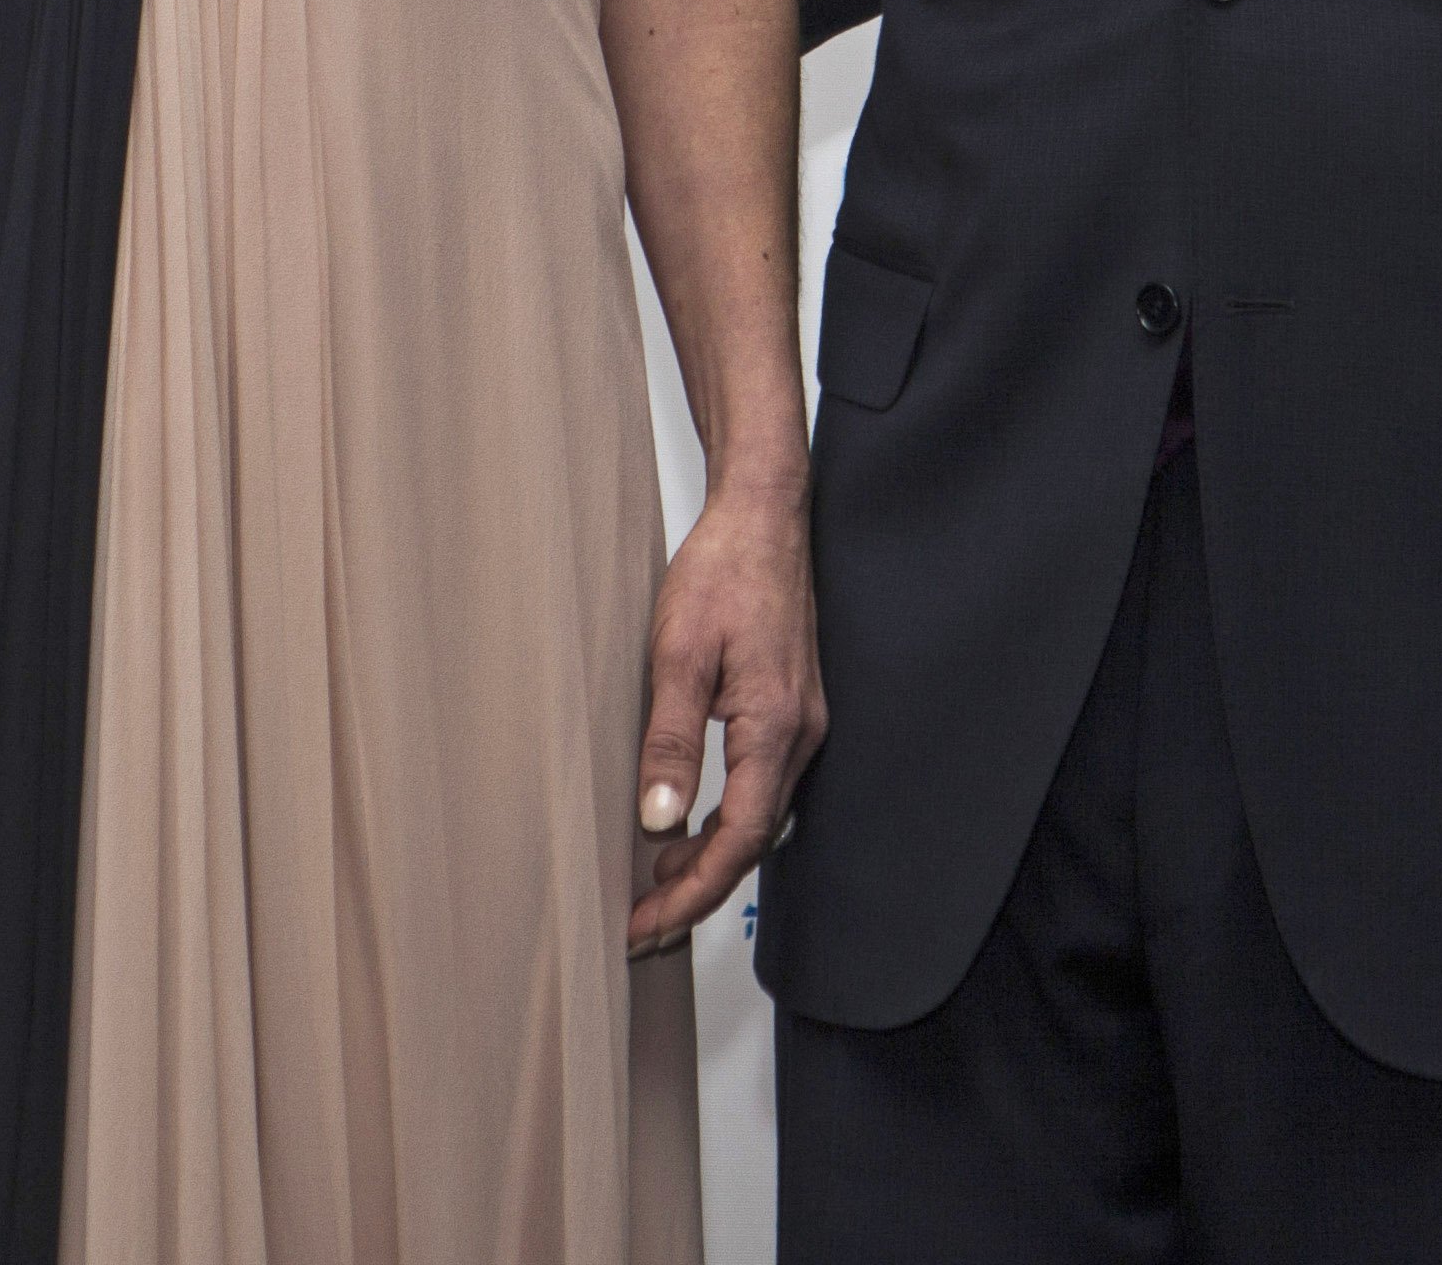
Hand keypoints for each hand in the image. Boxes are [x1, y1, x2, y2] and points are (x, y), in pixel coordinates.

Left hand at [629, 481, 821, 952]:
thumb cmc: (723, 572)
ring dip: (710, 857)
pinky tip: (689, 824)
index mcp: (773, 729)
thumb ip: (671, 741)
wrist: (763, 516)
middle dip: (697, 890)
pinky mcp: (789, 710)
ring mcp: (800, 724)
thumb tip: (658, 821)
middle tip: (640, 924)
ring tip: (655, 885)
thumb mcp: (680, 655)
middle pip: (751, 842)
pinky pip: (760, 787)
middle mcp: (799, 736)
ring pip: (758, 818)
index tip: (645, 925)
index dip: (691, 893)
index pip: (736, 842)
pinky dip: (724, 820)